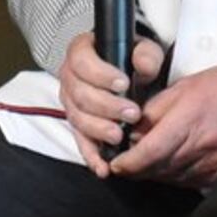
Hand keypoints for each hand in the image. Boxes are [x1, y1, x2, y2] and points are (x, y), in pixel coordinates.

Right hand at [58, 32, 168, 175]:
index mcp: (80, 52)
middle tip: (131, 113)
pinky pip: (80, 141)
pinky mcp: (78, 126)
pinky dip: (91, 156)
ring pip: (77, 119)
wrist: (129, 75)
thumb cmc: (132, 59)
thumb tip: (144, 65)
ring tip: (120, 135)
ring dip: (99, 130)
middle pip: (79, 94)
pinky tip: (102, 166)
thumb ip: (146, 55)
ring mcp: (71, 104)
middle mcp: (70, 77)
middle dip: (106, 107)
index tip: (123, 84)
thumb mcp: (143, 50)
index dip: (100, 74)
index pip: (81, 62)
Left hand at [127, 56, 216, 187]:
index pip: (150, 152)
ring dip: (154, 173)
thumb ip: (153, 112)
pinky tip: (172, 163)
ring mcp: (213, 162)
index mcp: (188, 121)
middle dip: (136, 169)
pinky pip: (189, 182)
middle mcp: (201, 145)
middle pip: (157, 170)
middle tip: (125, 161)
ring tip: (148, 159)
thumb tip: (132, 132)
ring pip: (171, 179)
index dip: (128, 163)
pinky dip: (175, 176)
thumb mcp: (181, 88)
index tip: (116, 164)